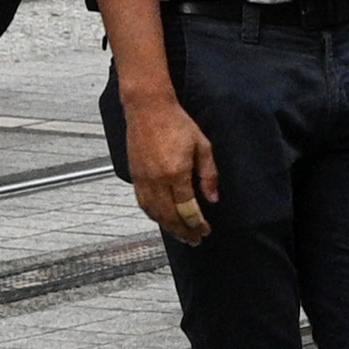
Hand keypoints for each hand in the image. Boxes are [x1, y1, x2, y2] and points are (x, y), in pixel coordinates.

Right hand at [121, 81, 221, 244]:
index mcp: (176, 173)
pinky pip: (143, 204)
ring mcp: (143, 180)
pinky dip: (153, 216)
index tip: (206, 230)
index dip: (198, 224)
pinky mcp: (135, 176)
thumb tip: (213, 198)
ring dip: (168, 228)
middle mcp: (157, 180)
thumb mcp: (202, 145)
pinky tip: (162, 219)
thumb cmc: (177, 122)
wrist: (148, 108)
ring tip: (181, 234)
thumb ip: (209, 174)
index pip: (188, 209)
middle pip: (170, 216)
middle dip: (184, 231)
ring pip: (155, 214)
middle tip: (195, 240)